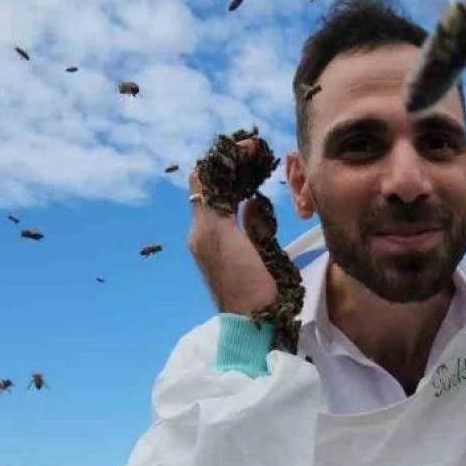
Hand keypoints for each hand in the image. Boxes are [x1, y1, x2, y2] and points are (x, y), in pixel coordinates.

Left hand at [185, 140, 278, 316]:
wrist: (258, 320)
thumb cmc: (239, 280)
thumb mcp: (218, 235)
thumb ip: (214, 203)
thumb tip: (222, 176)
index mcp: (202, 226)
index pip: (205, 179)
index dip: (224, 158)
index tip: (250, 145)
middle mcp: (211, 232)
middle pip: (219, 187)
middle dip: (237, 166)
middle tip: (260, 152)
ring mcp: (230, 243)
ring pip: (234, 200)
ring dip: (246, 182)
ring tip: (263, 168)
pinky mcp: (249, 254)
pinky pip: (249, 220)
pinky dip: (255, 205)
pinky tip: (264, 202)